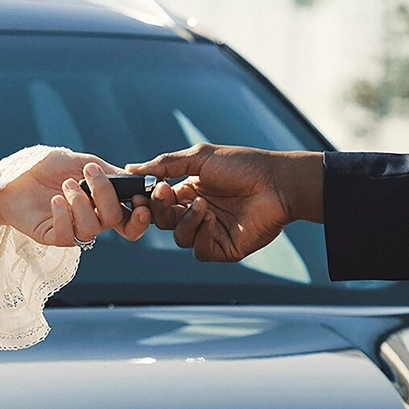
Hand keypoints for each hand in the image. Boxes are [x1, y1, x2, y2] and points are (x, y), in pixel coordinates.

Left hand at [0, 150, 150, 247]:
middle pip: (114, 219)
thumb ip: (108, 172)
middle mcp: (91, 219)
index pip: (130, 219)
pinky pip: (67, 235)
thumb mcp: (80, 162)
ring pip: (92, 228)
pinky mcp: (52, 237)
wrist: (11, 176)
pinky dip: (64, 216)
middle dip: (105, 195)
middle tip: (89, 173)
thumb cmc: (46, 168)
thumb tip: (136, 180)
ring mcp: (72, 230)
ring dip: (81, 203)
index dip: (140, 216)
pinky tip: (55, 200)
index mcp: (102, 203)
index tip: (139, 200)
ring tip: (65, 184)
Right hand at [127, 145, 322, 260]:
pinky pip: (199, 250)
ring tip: (203, 205)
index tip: (141, 191)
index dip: (149, 199)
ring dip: (185, 220)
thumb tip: (131, 168)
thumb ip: (165, 164)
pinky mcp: (224, 248)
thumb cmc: (243, 165)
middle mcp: (198, 212)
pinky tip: (212, 219)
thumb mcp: (200, 158)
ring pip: (179, 237)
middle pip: (163, 221)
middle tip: (162, 193)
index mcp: (190, 191)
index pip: (159, 201)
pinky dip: (200, 235)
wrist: (277, 183)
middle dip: (159, 209)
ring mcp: (211, 231)